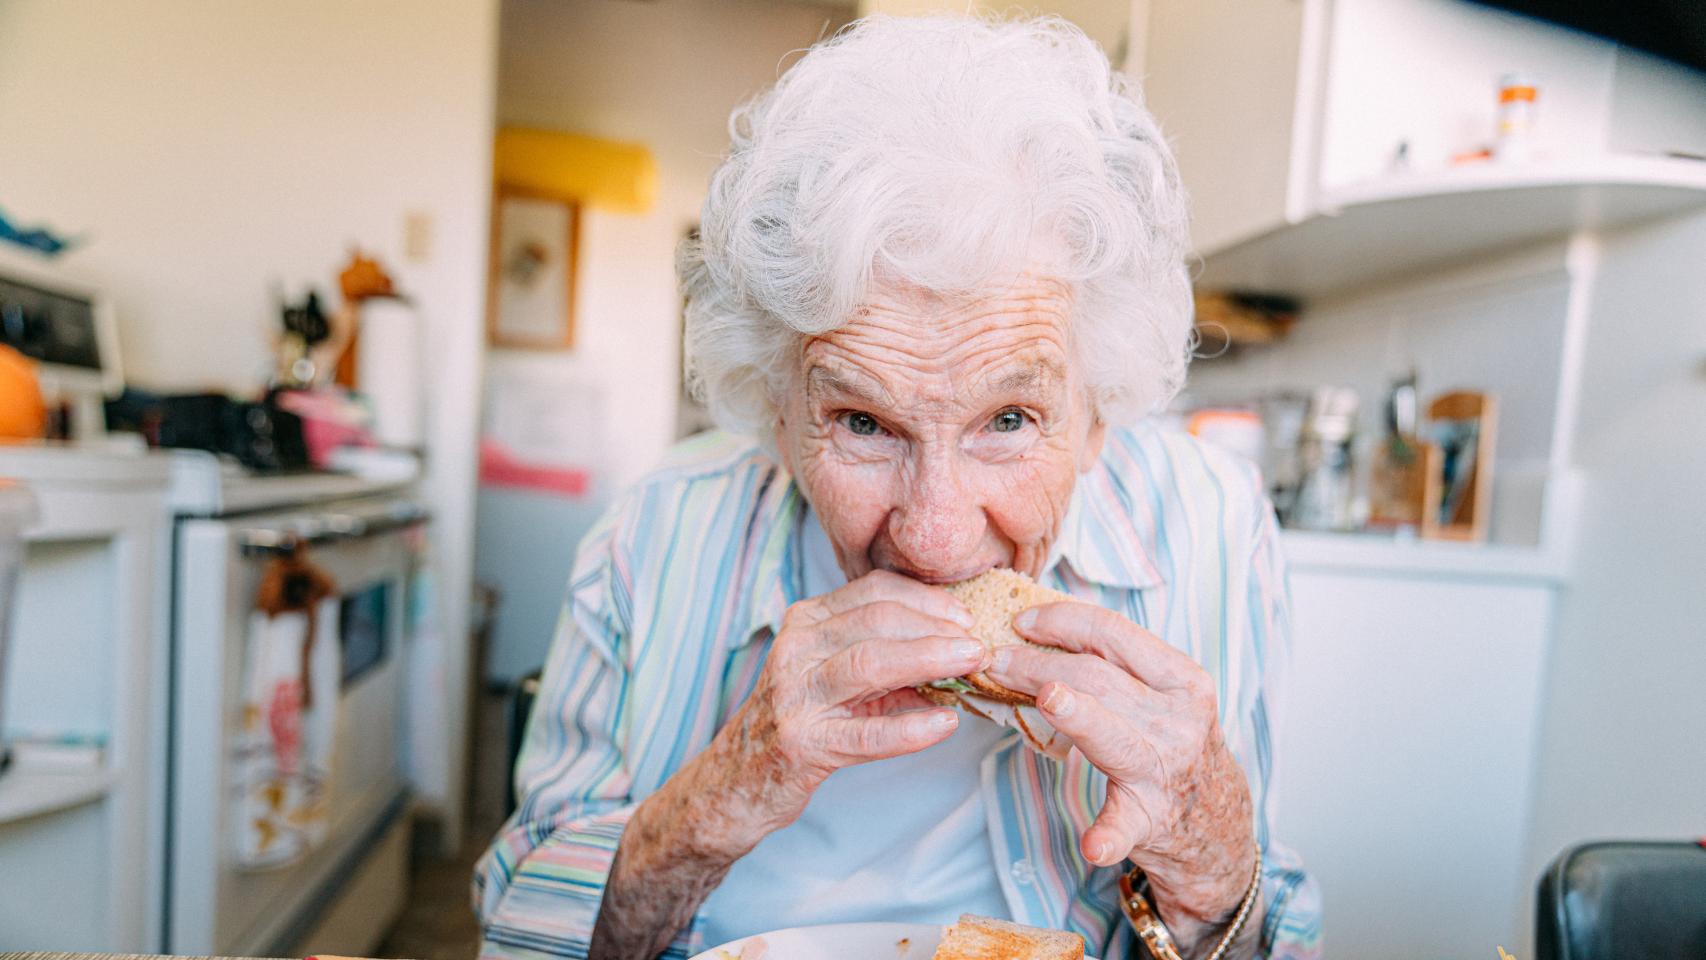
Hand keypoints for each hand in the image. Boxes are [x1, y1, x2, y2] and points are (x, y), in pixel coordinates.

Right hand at [699, 570, 986, 852]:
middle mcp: (796, 649)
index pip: (874, 590)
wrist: (737, 779)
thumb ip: (886, 656)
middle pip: (877, 620)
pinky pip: (866, 735)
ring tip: (972, 665)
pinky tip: (946, 726)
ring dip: (930, 660)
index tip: (966, 614)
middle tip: (979, 641)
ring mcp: (795, 695)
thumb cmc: (799, 720)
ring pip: (870, 663)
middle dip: (937, 627)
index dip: (927, 598)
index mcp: (806, 621)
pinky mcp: (802, 743)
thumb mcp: (834, 675)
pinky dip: (911, 729)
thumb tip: (957, 648)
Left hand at [984, 602, 1255, 942]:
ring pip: (1106, 730)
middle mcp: (1178, 720)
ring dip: (1067, 713)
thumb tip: (1040, 631)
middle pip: (1097, 677)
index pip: (1113, 633)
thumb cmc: (1173, 744)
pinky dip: (1108, 836)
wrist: (1216, 822)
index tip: (1020, 621)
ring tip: (1040, 698)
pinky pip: (1125, 826)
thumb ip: (1115, 665)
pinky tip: (1093, 845)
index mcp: (1181, 679)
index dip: (1061, 621)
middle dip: (1037, 663)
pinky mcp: (1148, 819)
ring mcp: (1164, 770)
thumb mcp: (1163, 694)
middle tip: (994, 659)